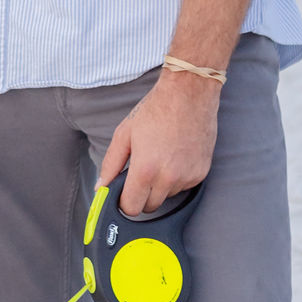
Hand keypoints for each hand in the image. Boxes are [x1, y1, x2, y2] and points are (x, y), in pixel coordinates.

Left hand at [98, 71, 219, 214]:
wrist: (189, 93)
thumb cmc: (155, 109)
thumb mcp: (125, 133)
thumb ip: (111, 163)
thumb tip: (100, 187)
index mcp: (145, 169)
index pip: (131, 207)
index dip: (124, 201)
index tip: (123, 192)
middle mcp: (168, 178)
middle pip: (150, 206)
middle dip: (142, 194)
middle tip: (141, 169)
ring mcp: (187, 177)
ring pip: (167, 196)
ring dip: (160, 185)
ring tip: (160, 156)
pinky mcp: (201, 174)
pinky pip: (183, 187)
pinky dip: (177, 177)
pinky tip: (175, 155)